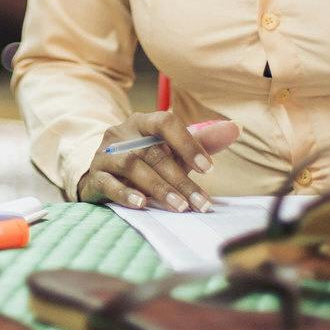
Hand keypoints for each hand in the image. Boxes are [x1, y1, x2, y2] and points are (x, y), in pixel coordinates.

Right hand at [77, 112, 240, 212]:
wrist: (102, 172)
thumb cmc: (144, 159)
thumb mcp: (170, 149)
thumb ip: (201, 141)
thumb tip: (234, 129)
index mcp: (143, 122)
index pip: (165, 122)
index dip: (187, 143)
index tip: (208, 168)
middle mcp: (122, 134)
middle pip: (153, 152)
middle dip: (180, 179)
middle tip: (201, 202)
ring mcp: (106, 154)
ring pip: (132, 166)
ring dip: (159, 188)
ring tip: (180, 207)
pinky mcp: (95, 176)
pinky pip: (108, 183)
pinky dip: (125, 193)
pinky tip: (142, 204)